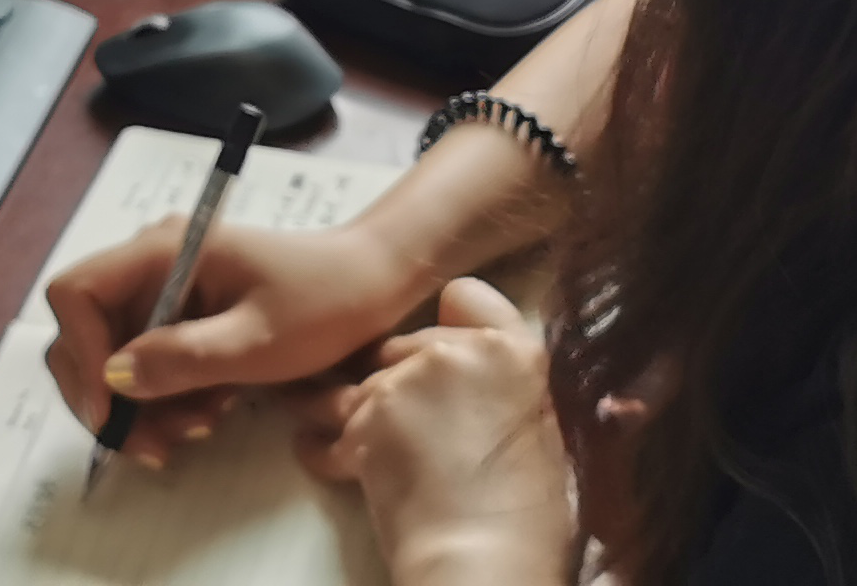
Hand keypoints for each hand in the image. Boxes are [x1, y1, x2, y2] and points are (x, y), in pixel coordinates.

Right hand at [42, 219, 429, 469]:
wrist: (373, 286)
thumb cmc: (327, 299)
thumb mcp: (259, 340)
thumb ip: (184, 358)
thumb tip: (114, 378)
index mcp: (162, 250)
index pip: (76, 293)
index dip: (82, 353)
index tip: (112, 409)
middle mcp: (152, 266)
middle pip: (84, 335)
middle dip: (110, 398)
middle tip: (154, 445)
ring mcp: (165, 295)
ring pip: (114, 362)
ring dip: (143, 408)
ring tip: (200, 428)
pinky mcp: (182, 321)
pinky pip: (147, 369)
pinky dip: (166, 402)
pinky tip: (209, 413)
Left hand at [294, 278, 574, 585]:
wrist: (484, 560)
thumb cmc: (526, 515)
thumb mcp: (540, 430)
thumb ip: (505, 389)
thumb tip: (479, 390)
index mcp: (514, 351)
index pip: (467, 296)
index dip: (449, 321)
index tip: (440, 350)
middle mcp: (455, 352)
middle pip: (406, 343)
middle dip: (398, 374)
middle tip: (401, 414)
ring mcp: (403, 383)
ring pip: (359, 381)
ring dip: (349, 406)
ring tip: (336, 425)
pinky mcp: (361, 422)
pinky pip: (325, 423)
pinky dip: (320, 443)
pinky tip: (316, 453)